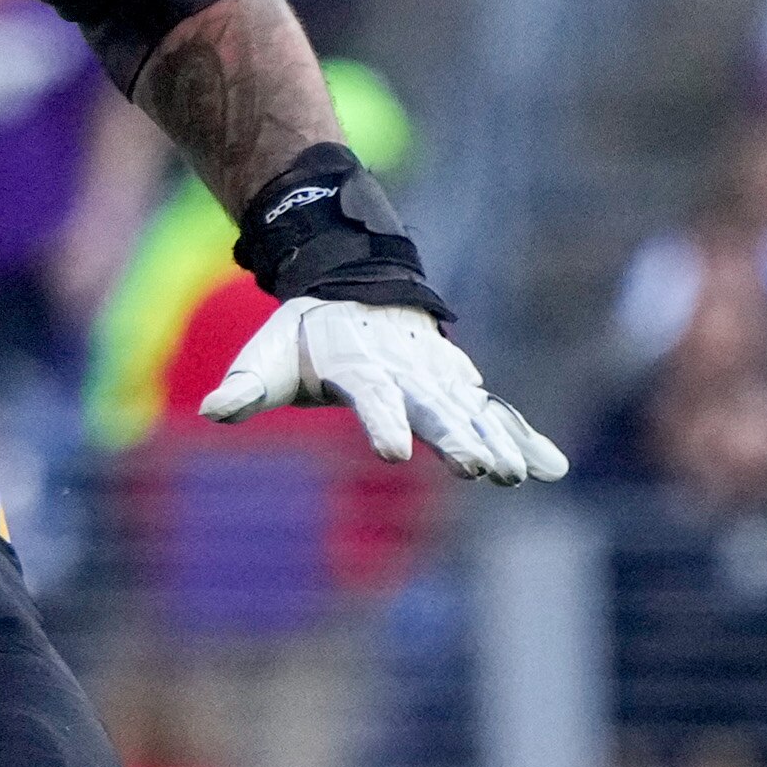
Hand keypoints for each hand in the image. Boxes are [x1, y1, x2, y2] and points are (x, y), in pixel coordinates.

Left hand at [199, 297, 569, 482]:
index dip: (381, 421)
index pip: (371, 393)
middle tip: (483, 470)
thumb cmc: (304, 337)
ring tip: (519, 476)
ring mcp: (438, 375)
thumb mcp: (267, 355)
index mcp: (356, 359)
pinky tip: (552, 467)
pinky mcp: (459, 386)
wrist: (356, 290)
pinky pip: (496, 411)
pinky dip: (525, 435)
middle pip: (434, 404)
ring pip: (473, 410)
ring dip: (499, 441)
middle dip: (457, 437)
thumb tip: (214, 410)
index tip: (394, 452)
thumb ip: (246, 387)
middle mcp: (404, 367)